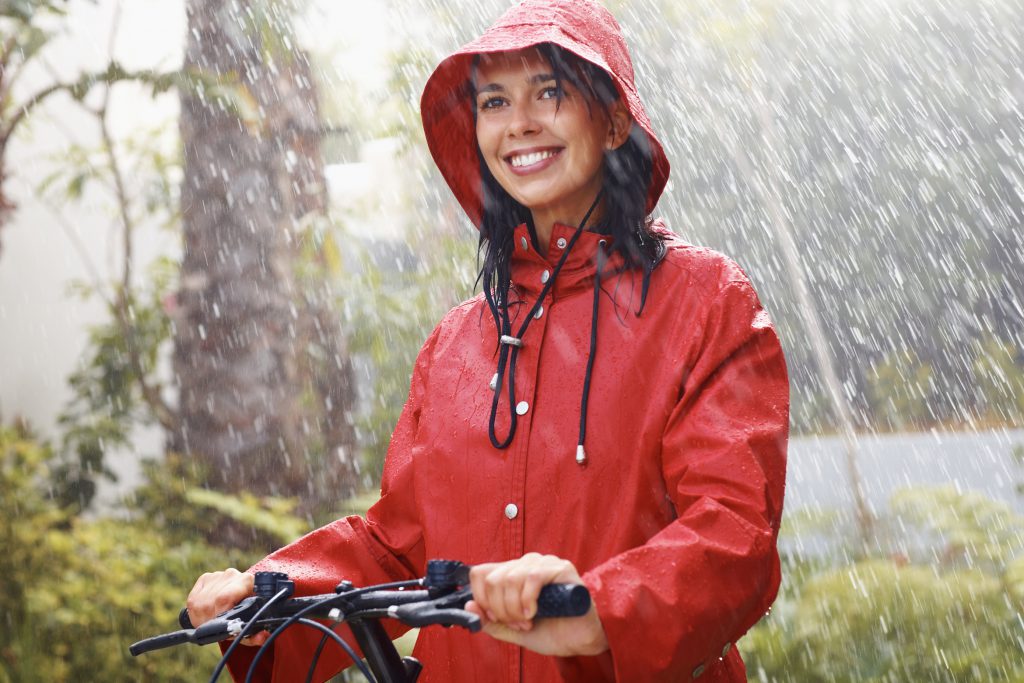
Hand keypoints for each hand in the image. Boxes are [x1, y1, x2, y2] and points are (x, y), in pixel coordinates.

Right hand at [186, 568, 267, 646]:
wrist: (241, 597)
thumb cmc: (247, 612)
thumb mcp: (250, 625)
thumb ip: (255, 634)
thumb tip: (261, 637)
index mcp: (247, 581)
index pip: (225, 598)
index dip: (219, 614)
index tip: (220, 623)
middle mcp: (231, 575)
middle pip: (212, 601)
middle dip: (210, 618)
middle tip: (215, 625)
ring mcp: (217, 575)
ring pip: (201, 601)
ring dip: (203, 616)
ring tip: (212, 619)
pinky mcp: (205, 578)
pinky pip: (194, 597)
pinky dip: (196, 609)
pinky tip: (206, 612)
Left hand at [466, 553, 607, 656]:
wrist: (579, 640)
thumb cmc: (549, 631)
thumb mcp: (512, 630)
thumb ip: (490, 621)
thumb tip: (467, 606)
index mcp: (511, 573)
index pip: (480, 573)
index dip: (481, 599)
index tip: (494, 618)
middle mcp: (525, 563)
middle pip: (493, 579)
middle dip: (500, 609)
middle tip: (516, 624)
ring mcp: (543, 562)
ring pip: (510, 578)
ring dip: (514, 608)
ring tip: (528, 621)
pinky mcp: (561, 568)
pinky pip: (533, 577)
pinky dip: (528, 600)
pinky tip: (534, 613)